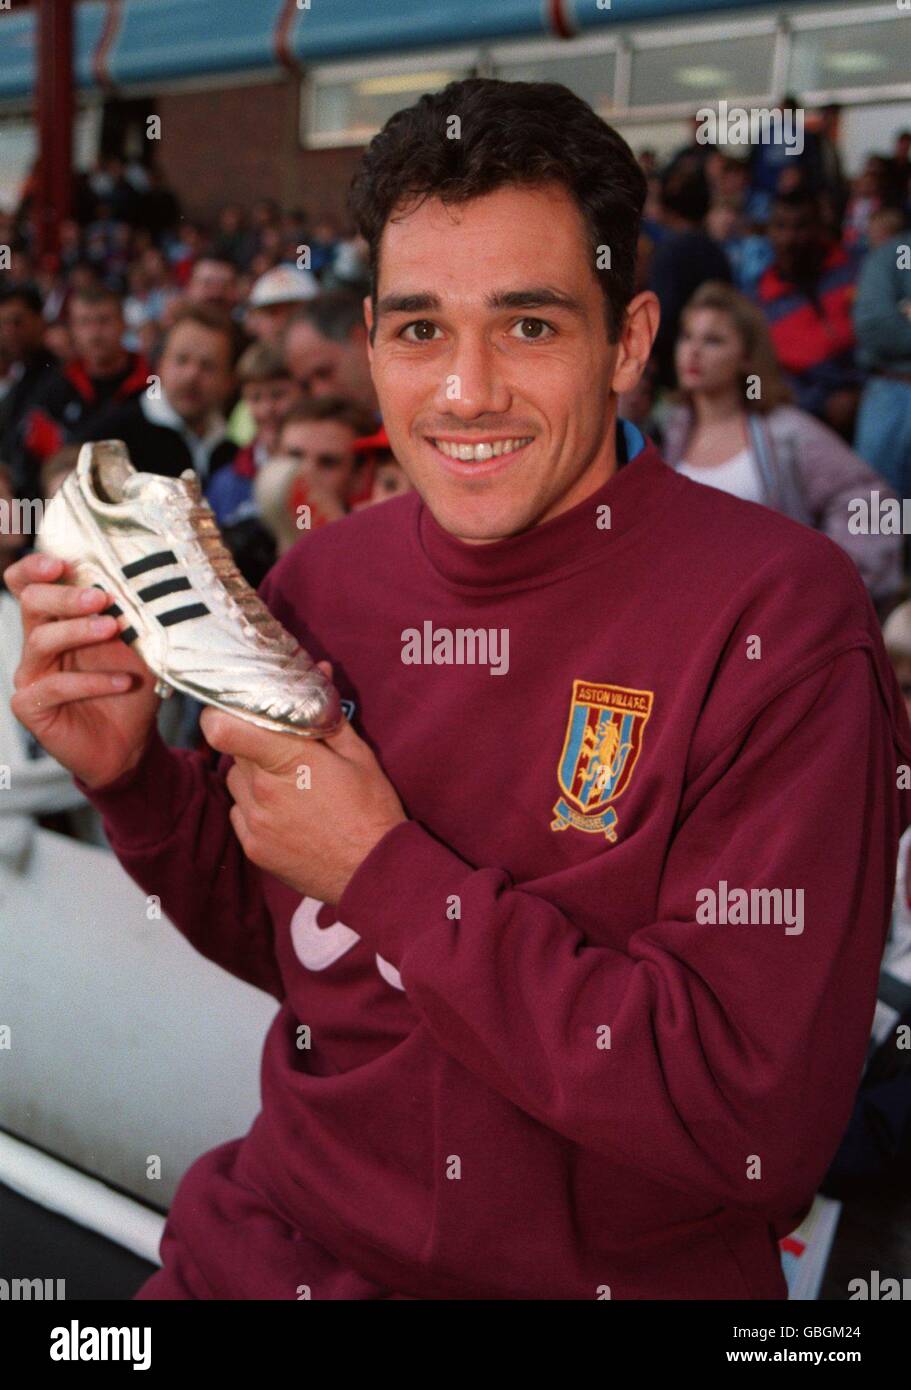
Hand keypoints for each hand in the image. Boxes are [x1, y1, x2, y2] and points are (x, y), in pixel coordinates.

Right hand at [5, 552, 159, 788]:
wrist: (131, 744)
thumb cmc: (129, 690)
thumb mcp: (138, 648)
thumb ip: (134, 619)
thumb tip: (146, 587)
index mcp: (58, 621)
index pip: (29, 584)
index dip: (36, 567)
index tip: (62, 562)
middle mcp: (38, 644)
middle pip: (31, 603)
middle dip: (64, 595)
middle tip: (99, 597)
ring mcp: (31, 675)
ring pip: (40, 641)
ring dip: (78, 631)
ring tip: (112, 629)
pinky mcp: (31, 707)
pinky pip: (53, 687)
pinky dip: (91, 682)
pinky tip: (122, 682)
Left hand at [200, 667, 406, 904]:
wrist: (374, 872)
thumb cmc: (371, 810)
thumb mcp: (359, 756)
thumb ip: (328, 714)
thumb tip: (318, 672)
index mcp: (289, 760)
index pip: (223, 729)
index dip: (220, 715)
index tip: (232, 711)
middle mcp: (263, 790)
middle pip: (234, 751)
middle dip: (253, 744)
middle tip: (283, 749)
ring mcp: (255, 822)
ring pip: (235, 782)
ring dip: (253, 776)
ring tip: (288, 785)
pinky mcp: (253, 848)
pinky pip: (240, 814)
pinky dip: (254, 808)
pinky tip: (286, 813)